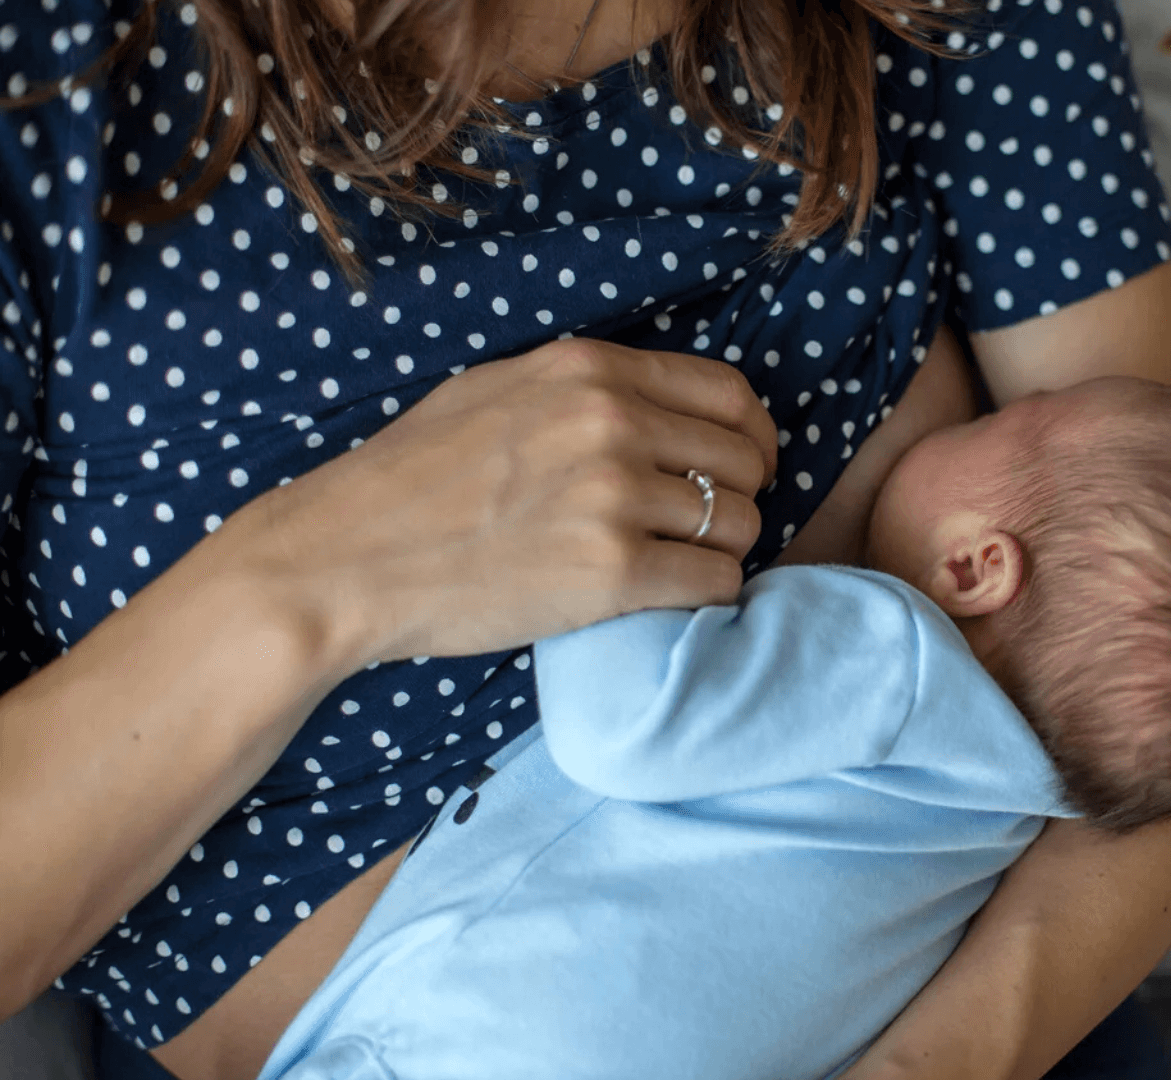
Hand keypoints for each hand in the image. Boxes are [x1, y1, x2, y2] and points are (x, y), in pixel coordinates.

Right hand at [209, 340, 775, 674]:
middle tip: (699, 527)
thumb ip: (586, 389)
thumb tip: (664, 406)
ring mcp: (614, 497)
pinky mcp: (612, 572)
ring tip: (673, 564)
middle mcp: (611, 423)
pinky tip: (664, 596)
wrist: (343, 558)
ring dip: (719, 551)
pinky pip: (716, 582)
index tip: (741, 467)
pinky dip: (704, 595)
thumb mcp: (499, 389)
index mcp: (590, 371)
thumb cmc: (413, 479)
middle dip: (736, 497)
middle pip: (745, 461)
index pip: (730, 395)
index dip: (750, 437)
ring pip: (739, 524)